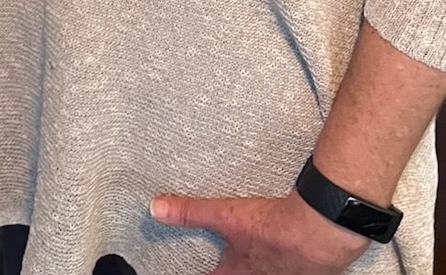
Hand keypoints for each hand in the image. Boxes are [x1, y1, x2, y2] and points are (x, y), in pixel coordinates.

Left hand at [150, 191, 370, 273]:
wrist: (319, 232)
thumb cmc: (272, 228)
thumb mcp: (226, 216)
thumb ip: (191, 212)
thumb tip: (157, 208)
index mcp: (241, 272)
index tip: (197, 273)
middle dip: (233, 269)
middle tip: (229, 265)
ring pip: (270, 274)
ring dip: (262, 266)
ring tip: (259, 260)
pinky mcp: (311, 270)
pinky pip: (293, 271)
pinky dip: (285, 266)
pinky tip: (289, 255)